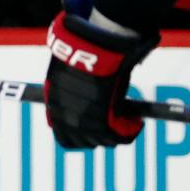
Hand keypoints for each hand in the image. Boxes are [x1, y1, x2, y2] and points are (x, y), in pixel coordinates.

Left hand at [44, 11, 158, 147]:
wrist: (91, 48)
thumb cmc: (80, 54)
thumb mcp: (69, 76)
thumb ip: (72, 93)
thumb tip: (81, 98)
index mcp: (53, 105)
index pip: (64, 137)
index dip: (81, 135)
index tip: (94, 129)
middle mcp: (65, 118)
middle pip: (84, 143)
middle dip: (100, 136)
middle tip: (115, 125)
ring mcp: (82, 122)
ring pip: (103, 141)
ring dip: (117, 133)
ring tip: (128, 119)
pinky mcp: (102, 122)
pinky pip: (120, 136)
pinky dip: (130, 130)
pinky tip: (136, 120)